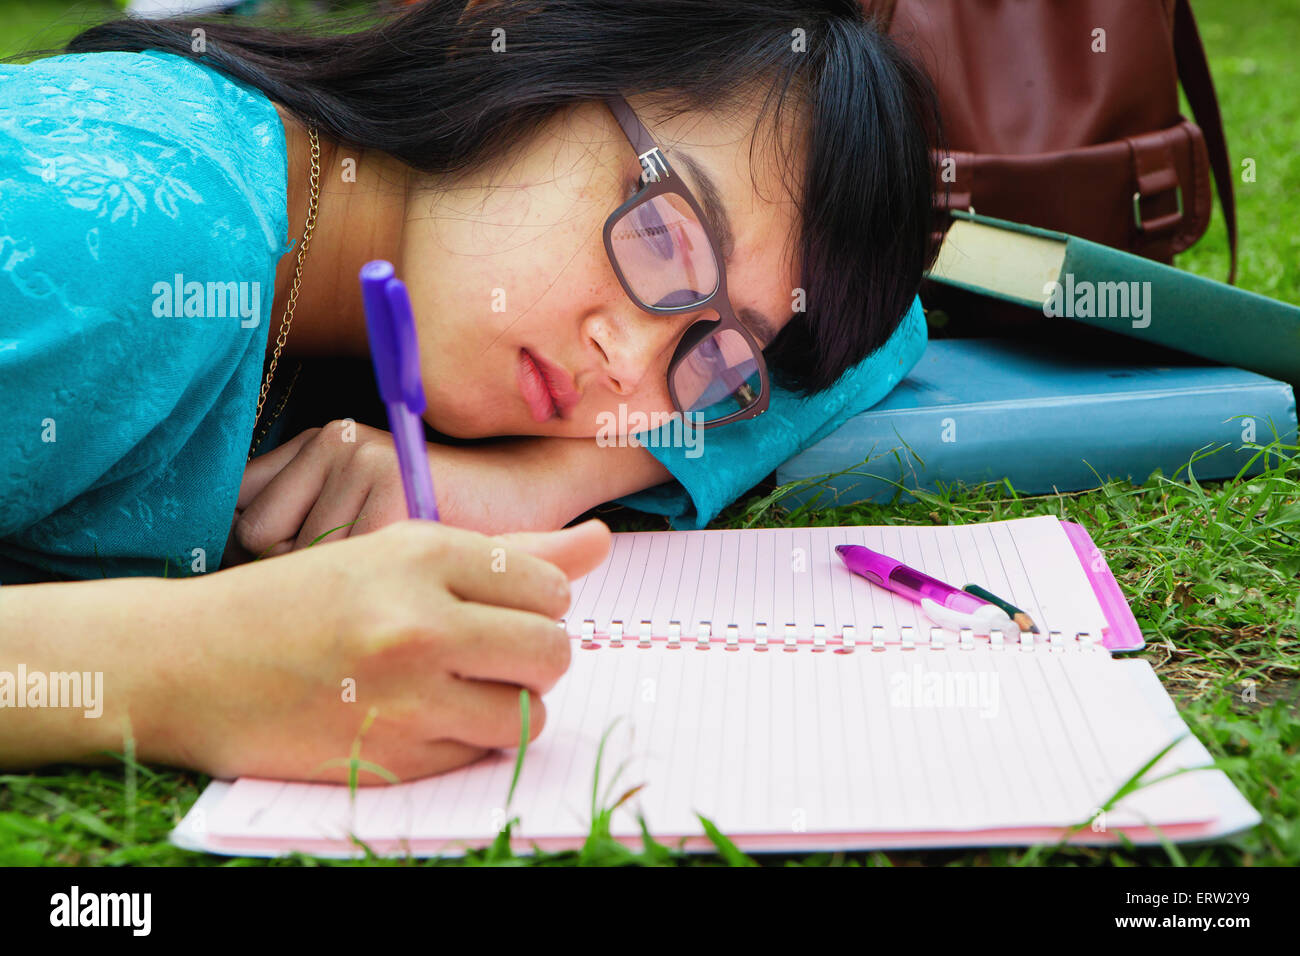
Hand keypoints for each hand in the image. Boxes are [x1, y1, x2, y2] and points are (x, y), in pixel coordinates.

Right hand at [160, 517, 611, 782]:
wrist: (187, 664)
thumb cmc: (299, 601)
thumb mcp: (396, 555)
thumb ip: (508, 553)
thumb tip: (604, 541)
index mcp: (421, 555)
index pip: (551, 589)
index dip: (537, 604)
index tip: (500, 609)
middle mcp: (418, 623)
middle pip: (553, 653)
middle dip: (533, 657)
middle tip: (486, 651)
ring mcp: (404, 698)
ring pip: (528, 714)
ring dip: (506, 705)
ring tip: (457, 685)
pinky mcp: (388, 759)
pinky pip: (479, 755)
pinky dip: (464, 741)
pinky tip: (418, 716)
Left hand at [227, 421, 570, 563]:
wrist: (531, 490)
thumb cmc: (449, 519)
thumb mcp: (371, 510)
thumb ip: (312, 526)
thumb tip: (241, 579)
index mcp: (320, 442)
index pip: (243, 511)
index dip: (267, 557)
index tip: (306, 580)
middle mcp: (334, 441)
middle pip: (260, 537)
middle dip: (301, 574)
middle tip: (357, 584)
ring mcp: (362, 460)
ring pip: (303, 556)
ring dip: (342, 587)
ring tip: (390, 581)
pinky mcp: (393, 488)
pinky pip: (351, 566)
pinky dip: (377, 589)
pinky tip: (410, 584)